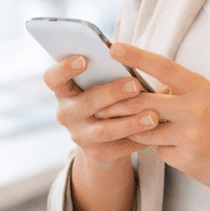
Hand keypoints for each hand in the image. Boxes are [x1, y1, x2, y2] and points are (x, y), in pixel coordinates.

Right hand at [42, 55, 159, 169]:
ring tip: (153, 116)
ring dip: (130, 122)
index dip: (64, 68)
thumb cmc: (106, 98)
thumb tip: (138, 57)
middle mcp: (67, 113)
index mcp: (64, 90)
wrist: (103, 139)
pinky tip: (156, 131)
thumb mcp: (101, 84)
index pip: (53, 78)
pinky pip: (119, 146)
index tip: (84, 59)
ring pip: (105, 129)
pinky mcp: (97, 153)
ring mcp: (80, 136)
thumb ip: (110, 71)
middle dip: (112, 92)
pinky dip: (139, 138)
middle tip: (136, 84)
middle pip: (87, 102)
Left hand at [99, 42, 209, 197]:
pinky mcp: (187, 161)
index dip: (136, 56)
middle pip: (143, 103)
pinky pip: (160, 152)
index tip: (113, 47)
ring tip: (136, 128)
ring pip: (145, 131)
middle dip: (117, 104)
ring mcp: (190, 137)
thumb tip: (150, 90)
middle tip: (97, 103)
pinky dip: (162, 150)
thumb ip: (182, 93)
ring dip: (138, 130)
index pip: (163, 67)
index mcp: (201, 88)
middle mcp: (195, 109)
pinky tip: (180, 151)